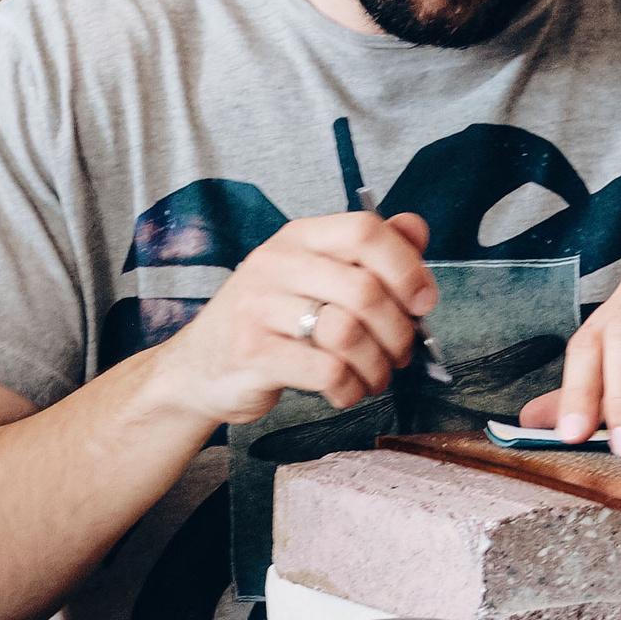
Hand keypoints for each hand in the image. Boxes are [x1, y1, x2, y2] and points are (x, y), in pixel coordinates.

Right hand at [146, 211, 436, 426]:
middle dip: (399, 332)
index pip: (363, 230)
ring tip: (374, 375)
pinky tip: (345, 391)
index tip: (422, 301)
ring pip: (349, 334)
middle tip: (399, 353)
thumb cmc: (269, 321)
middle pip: (365, 290)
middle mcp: (275, 263)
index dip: (406, 266)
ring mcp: (259, 306)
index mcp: (298, 238)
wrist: (198, 366)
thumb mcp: (314, 276)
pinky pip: (326, 372)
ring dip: (377, 366)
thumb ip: (367, 253)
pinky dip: (350, 390)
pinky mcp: (253, 351)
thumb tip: (416, 228)